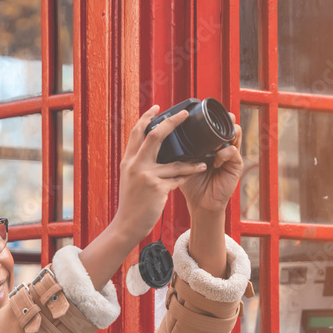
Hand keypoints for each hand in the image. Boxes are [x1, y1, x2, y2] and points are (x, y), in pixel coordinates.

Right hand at [112, 105, 208, 243]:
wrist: (127, 224)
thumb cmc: (131, 203)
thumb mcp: (130, 178)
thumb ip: (139, 163)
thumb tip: (152, 150)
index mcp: (128, 161)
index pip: (136, 133)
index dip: (146, 118)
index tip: (157, 107)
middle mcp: (135, 165)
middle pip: (154, 136)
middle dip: (171, 122)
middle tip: (184, 114)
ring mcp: (146, 176)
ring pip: (175, 162)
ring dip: (192, 160)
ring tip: (205, 155)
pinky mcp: (157, 188)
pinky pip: (178, 178)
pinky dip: (189, 175)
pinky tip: (200, 171)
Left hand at [179, 115, 243, 214]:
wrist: (199, 203)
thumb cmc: (190, 183)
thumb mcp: (180, 162)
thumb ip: (175, 149)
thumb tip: (159, 133)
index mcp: (209, 144)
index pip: (214, 123)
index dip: (211, 116)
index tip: (200, 114)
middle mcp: (221, 146)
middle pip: (227, 124)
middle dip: (223, 118)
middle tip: (211, 119)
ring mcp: (230, 155)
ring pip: (235, 133)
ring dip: (224, 134)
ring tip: (213, 141)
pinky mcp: (236, 165)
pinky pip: (233, 151)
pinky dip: (223, 153)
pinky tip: (215, 160)